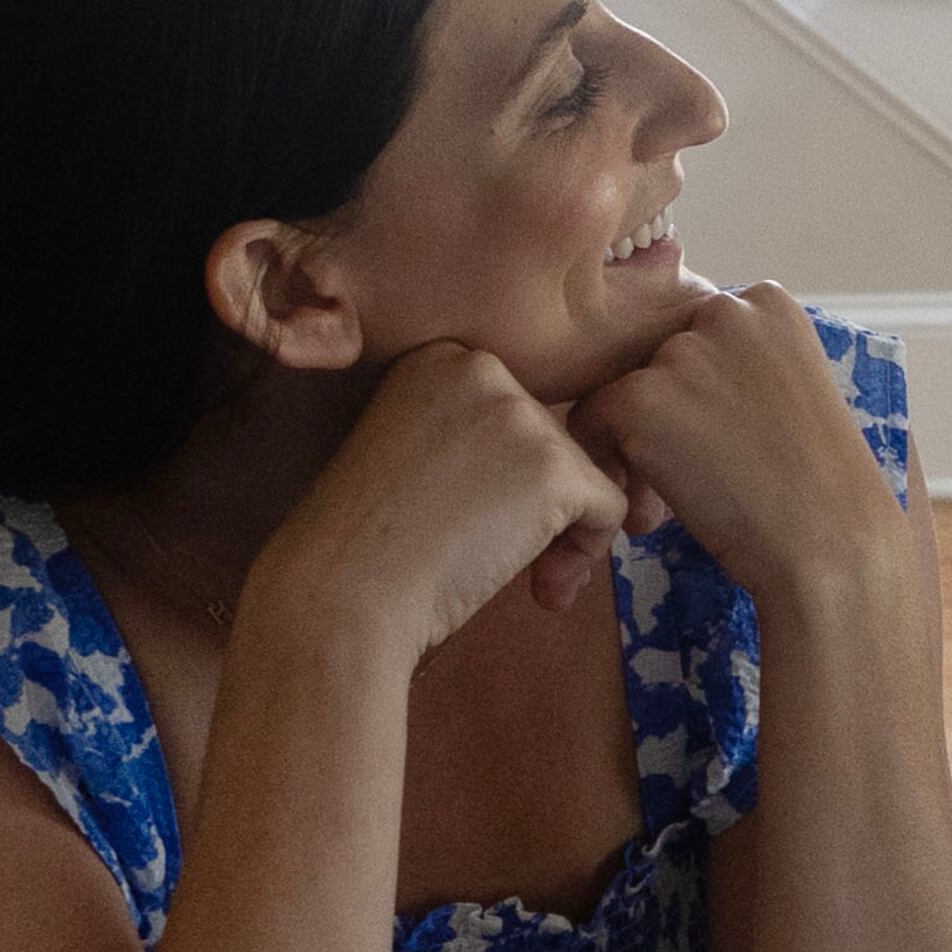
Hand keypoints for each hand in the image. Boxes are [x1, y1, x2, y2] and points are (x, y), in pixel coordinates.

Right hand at [257, 341, 630, 662]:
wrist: (342, 592)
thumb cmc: (363, 547)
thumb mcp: (409, 457)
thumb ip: (470, 440)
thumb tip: (538, 461)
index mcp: (437, 359)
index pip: (512, 418)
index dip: (502, 483)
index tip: (465, 525)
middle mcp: (481, 369)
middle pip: (551, 443)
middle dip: (536, 509)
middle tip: (491, 560)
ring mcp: (520, 413)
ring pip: (582, 476)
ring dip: (560, 538)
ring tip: (522, 585)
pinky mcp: (554, 466)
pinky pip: (609, 508)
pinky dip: (587, 553)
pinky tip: (542, 589)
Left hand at [565, 283, 912, 612]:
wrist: (834, 545)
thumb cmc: (823, 487)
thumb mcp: (794, 393)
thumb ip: (742, 364)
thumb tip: (678, 372)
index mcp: (768, 303)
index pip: (700, 329)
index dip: (703, 387)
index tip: (726, 440)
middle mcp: (724, 310)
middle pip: (659, 353)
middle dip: (669, 410)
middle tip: (705, 473)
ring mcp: (680, 352)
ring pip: (627, 387)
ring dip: (641, 440)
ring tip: (685, 496)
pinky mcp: (640, 398)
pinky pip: (592, 419)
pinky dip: (610, 462)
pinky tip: (652, 507)